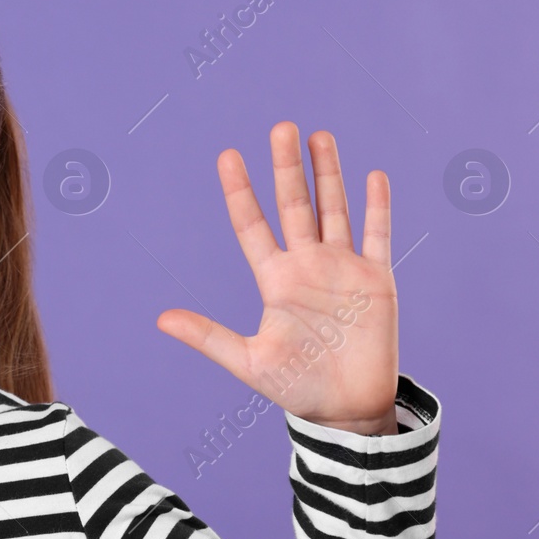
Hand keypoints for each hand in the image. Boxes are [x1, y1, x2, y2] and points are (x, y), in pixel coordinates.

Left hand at [156, 121, 398, 434]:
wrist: (346, 410)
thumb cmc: (296, 387)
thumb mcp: (247, 361)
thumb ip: (208, 336)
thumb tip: (161, 319)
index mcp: (275, 281)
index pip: (252, 226)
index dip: (240, 192)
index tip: (228, 157)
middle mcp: (307, 267)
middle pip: (294, 206)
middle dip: (287, 167)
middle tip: (281, 128)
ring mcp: (342, 269)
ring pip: (333, 210)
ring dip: (328, 174)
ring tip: (319, 136)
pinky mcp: (376, 280)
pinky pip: (377, 236)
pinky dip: (376, 207)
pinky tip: (373, 175)